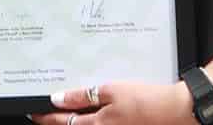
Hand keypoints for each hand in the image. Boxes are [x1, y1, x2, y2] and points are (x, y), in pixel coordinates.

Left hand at [28, 80, 193, 124]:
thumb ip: (82, 96)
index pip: (62, 123)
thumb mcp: (111, 91)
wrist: (176, 111)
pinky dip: (92, 120)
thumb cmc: (147, 101)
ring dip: (75, 121)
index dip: (46, 117)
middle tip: (44, 113)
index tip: (35, 112)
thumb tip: (58, 98)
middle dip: (57, 122)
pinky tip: (94, 112)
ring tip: (67, 111)